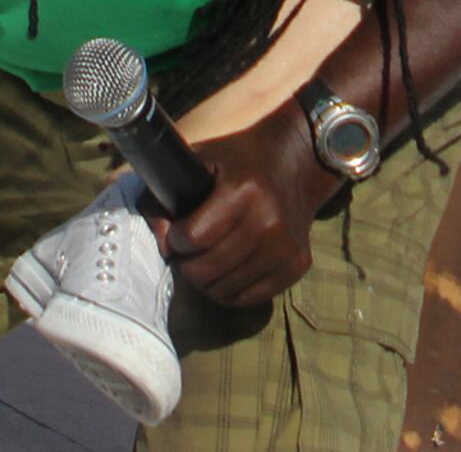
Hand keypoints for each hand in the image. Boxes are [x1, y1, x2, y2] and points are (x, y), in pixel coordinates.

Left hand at [153, 107, 335, 308]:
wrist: (296, 163)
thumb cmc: (239, 161)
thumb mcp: (198, 162)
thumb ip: (164, 197)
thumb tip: (162, 246)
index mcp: (244, 190)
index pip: (193, 237)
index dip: (176, 238)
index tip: (179, 230)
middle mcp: (269, 221)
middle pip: (205, 270)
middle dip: (187, 264)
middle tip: (188, 253)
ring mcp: (286, 247)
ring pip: (224, 290)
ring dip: (206, 281)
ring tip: (206, 261)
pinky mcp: (297, 265)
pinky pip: (248, 299)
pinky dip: (230, 291)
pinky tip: (227, 271)